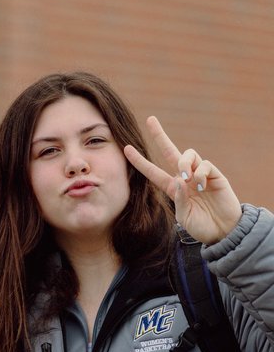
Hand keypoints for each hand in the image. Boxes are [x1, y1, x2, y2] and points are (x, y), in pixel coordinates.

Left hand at [124, 116, 242, 244]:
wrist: (224, 231)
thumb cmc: (202, 227)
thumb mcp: (185, 217)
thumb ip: (180, 200)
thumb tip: (179, 179)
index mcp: (173, 189)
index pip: (153, 171)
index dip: (140, 161)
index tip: (126, 149)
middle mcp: (185, 178)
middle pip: (170, 151)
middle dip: (160, 135)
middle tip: (150, 120)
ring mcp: (200, 175)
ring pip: (188, 154)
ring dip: (184, 162)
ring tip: (187, 177)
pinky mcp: (215, 175)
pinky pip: (205, 164)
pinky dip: (200, 173)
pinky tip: (201, 186)